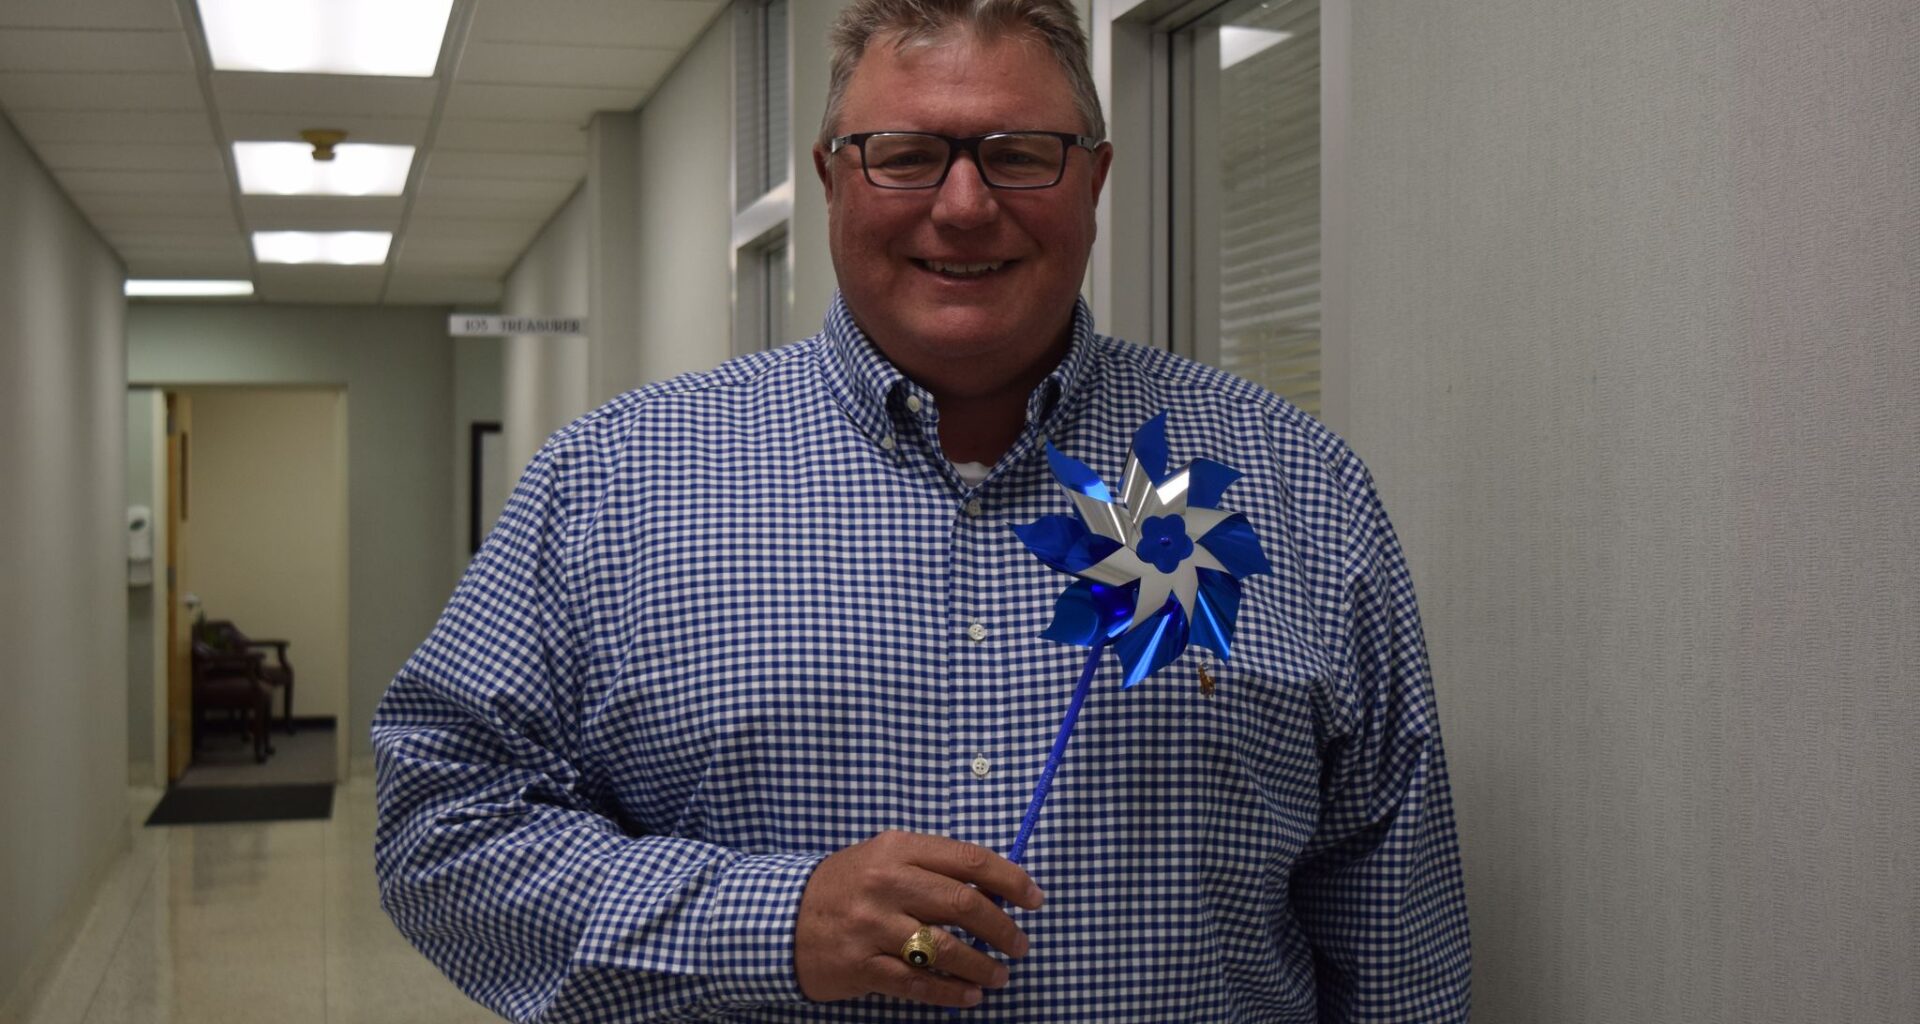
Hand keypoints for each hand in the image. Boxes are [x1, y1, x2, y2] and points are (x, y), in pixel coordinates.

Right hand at [794, 830, 1044, 1007]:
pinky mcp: (861, 965)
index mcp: (898, 849)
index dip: (1011, 880)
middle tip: (1020, 944)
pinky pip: (917, 983)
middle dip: (1004, 928)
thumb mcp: (885, 859)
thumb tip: (996, 886)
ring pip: (945, 949)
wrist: (780, 917)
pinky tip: (970, 996)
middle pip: (964, 905)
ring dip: (982, 966)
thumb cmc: (846, 886)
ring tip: (1000, 976)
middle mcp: (886, 883)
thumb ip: (933, 867)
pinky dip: (951, 993)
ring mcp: (872, 926)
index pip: (970, 860)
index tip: (1035, 899)